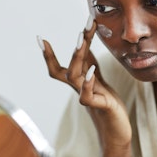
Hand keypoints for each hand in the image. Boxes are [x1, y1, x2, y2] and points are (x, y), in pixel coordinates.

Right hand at [37, 17, 131, 150]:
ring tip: (82, 41)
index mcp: (77, 81)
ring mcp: (86, 96)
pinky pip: (86, 95)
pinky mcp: (99, 105)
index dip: (47, 55)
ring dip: (78, 57)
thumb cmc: (105, 100)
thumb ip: (88, 60)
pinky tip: (90, 71)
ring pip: (74, 76)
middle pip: (68, 67)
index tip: (40, 38)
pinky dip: (87, 82)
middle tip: (81, 29)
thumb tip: (83, 40)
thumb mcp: (96, 75)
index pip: (57, 68)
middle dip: (75, 46)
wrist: (116, 127)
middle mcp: (78, 88)